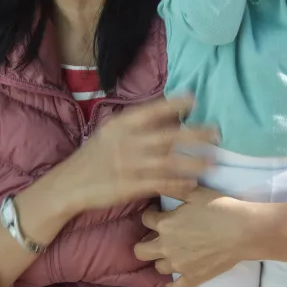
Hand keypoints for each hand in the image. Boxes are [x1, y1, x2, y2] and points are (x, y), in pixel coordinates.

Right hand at [58, 96, 217, 214]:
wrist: (70, 183)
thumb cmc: (94, 156)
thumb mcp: (110, 132)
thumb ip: (135, 124)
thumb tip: (166, 113)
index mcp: (122, 125)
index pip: (151, 110)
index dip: (173, 104)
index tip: (194, 100)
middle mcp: (127, 142)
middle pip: (168, 136)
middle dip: (195, 134)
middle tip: (216, 133)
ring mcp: (129, 165)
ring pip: (168, 162)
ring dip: (193, 162)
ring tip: (213, 161)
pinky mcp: (129, 187)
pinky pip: (159, 184)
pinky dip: (177, 184)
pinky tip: (192, 184)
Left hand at [134, 187, 256, 286]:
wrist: (243, 230)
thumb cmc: (219, 208)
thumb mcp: (194, 193)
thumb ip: (174, 190)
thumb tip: (159, 186)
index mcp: (165, 224)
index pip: (146, 219)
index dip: (150, 214)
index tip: (157, 213)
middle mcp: (167, 246)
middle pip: (141, 250)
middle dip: (145, 242)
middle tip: (156, 237)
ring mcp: (180, 265)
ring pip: (159, 267)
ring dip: (162, 259)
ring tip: (172, 253)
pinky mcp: (194, 278)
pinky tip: (173, 283)